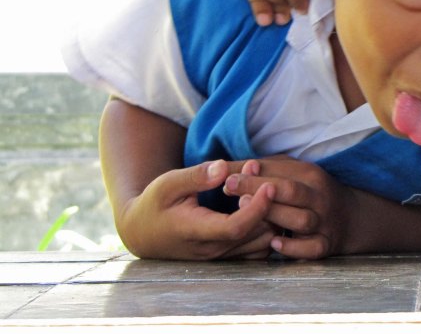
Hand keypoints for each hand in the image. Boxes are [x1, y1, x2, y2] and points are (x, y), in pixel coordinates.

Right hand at [117, 160, 277, 259]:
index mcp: (196, 231)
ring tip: (266, 191)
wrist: (143, 233)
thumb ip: (196, 176)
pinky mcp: (228, 257)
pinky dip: (269, 229)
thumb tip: (223, 167)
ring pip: (263, 245)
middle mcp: (212, 250)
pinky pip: (259, 250)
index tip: (268, 185)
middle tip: (269, 179)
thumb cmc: (156, 204)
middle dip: (270, 208)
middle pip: (256, 235)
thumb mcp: (168, 184)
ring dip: (273, 219)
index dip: (257, 208)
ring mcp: (222, 257)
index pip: (236, 227)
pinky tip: (264, 208)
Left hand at [223, 156, 358, 258]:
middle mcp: (319, 197)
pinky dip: (293, 248)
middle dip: (259, 189)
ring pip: (301, 220)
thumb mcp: (291, 172)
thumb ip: (261, 169)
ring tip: (248, 217)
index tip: (227, 177)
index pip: (280, 171)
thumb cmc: (308, 191)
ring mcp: (324, 222)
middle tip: (231, 189)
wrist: (349, 217)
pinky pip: (311, 249)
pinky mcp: (326, 244)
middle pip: (291, 191)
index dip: (252, 174)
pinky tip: (274, 244)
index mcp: (310, 175)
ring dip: (275, 216)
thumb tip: (224, 170)